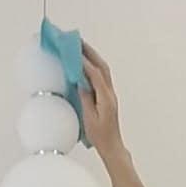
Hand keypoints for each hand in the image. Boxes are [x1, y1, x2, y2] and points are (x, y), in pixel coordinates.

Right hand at [80, 40, 123, 159]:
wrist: (112, 146)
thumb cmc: (101, 137)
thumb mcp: (89, 118)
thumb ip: (86, 98)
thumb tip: (81, 82)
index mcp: (106, 98)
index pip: (95, 74)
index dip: (84, 62)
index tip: (73, 51)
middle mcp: (110, 93)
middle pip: (102, 66)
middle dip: (90, 52)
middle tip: (77, 40)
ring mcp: (110, 94)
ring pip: (103, 70)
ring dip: (92, 56)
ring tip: (80, 46)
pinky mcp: (107, 97)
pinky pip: (101, 77)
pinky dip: (93, 66)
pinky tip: (85, 64)